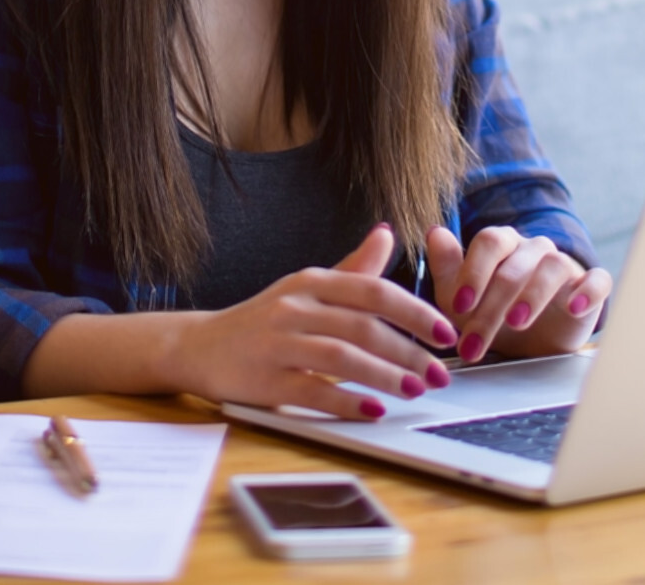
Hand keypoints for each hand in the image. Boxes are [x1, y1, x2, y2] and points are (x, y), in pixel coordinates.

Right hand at [161, 224, 460, 419]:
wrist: (198, 346)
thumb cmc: (263, 319)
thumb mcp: (306, 288)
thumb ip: (351, 268)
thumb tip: (387, 234)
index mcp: (312, 282)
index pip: (373, 291)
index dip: (415, 312)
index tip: (446, 332)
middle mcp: (295, 307)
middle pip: (364, 327)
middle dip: (409, 352)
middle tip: (441, 373)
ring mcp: (278, 343)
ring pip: (342, 358)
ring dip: (385, 376)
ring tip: (415, 391)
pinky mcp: (264, 380)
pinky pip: (312, 391)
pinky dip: (346, 402)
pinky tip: (373, 411)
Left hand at [425, 224, 609, 363]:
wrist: (533, 342)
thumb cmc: (493, 312)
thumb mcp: (462, 299)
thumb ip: (447, 267)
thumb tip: (433, 232)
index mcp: (503, 245)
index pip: (489, 242)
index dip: (474, 272)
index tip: (460, 306)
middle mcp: (534, 249)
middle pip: (515, 265)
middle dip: (492, 304)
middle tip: (474, 340)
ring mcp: (564, 266)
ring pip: (553, 266)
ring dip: (533, 294)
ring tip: (516, 322)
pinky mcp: (590, 288)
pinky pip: (598, 279)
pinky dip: (589, 290)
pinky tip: (575, 307)